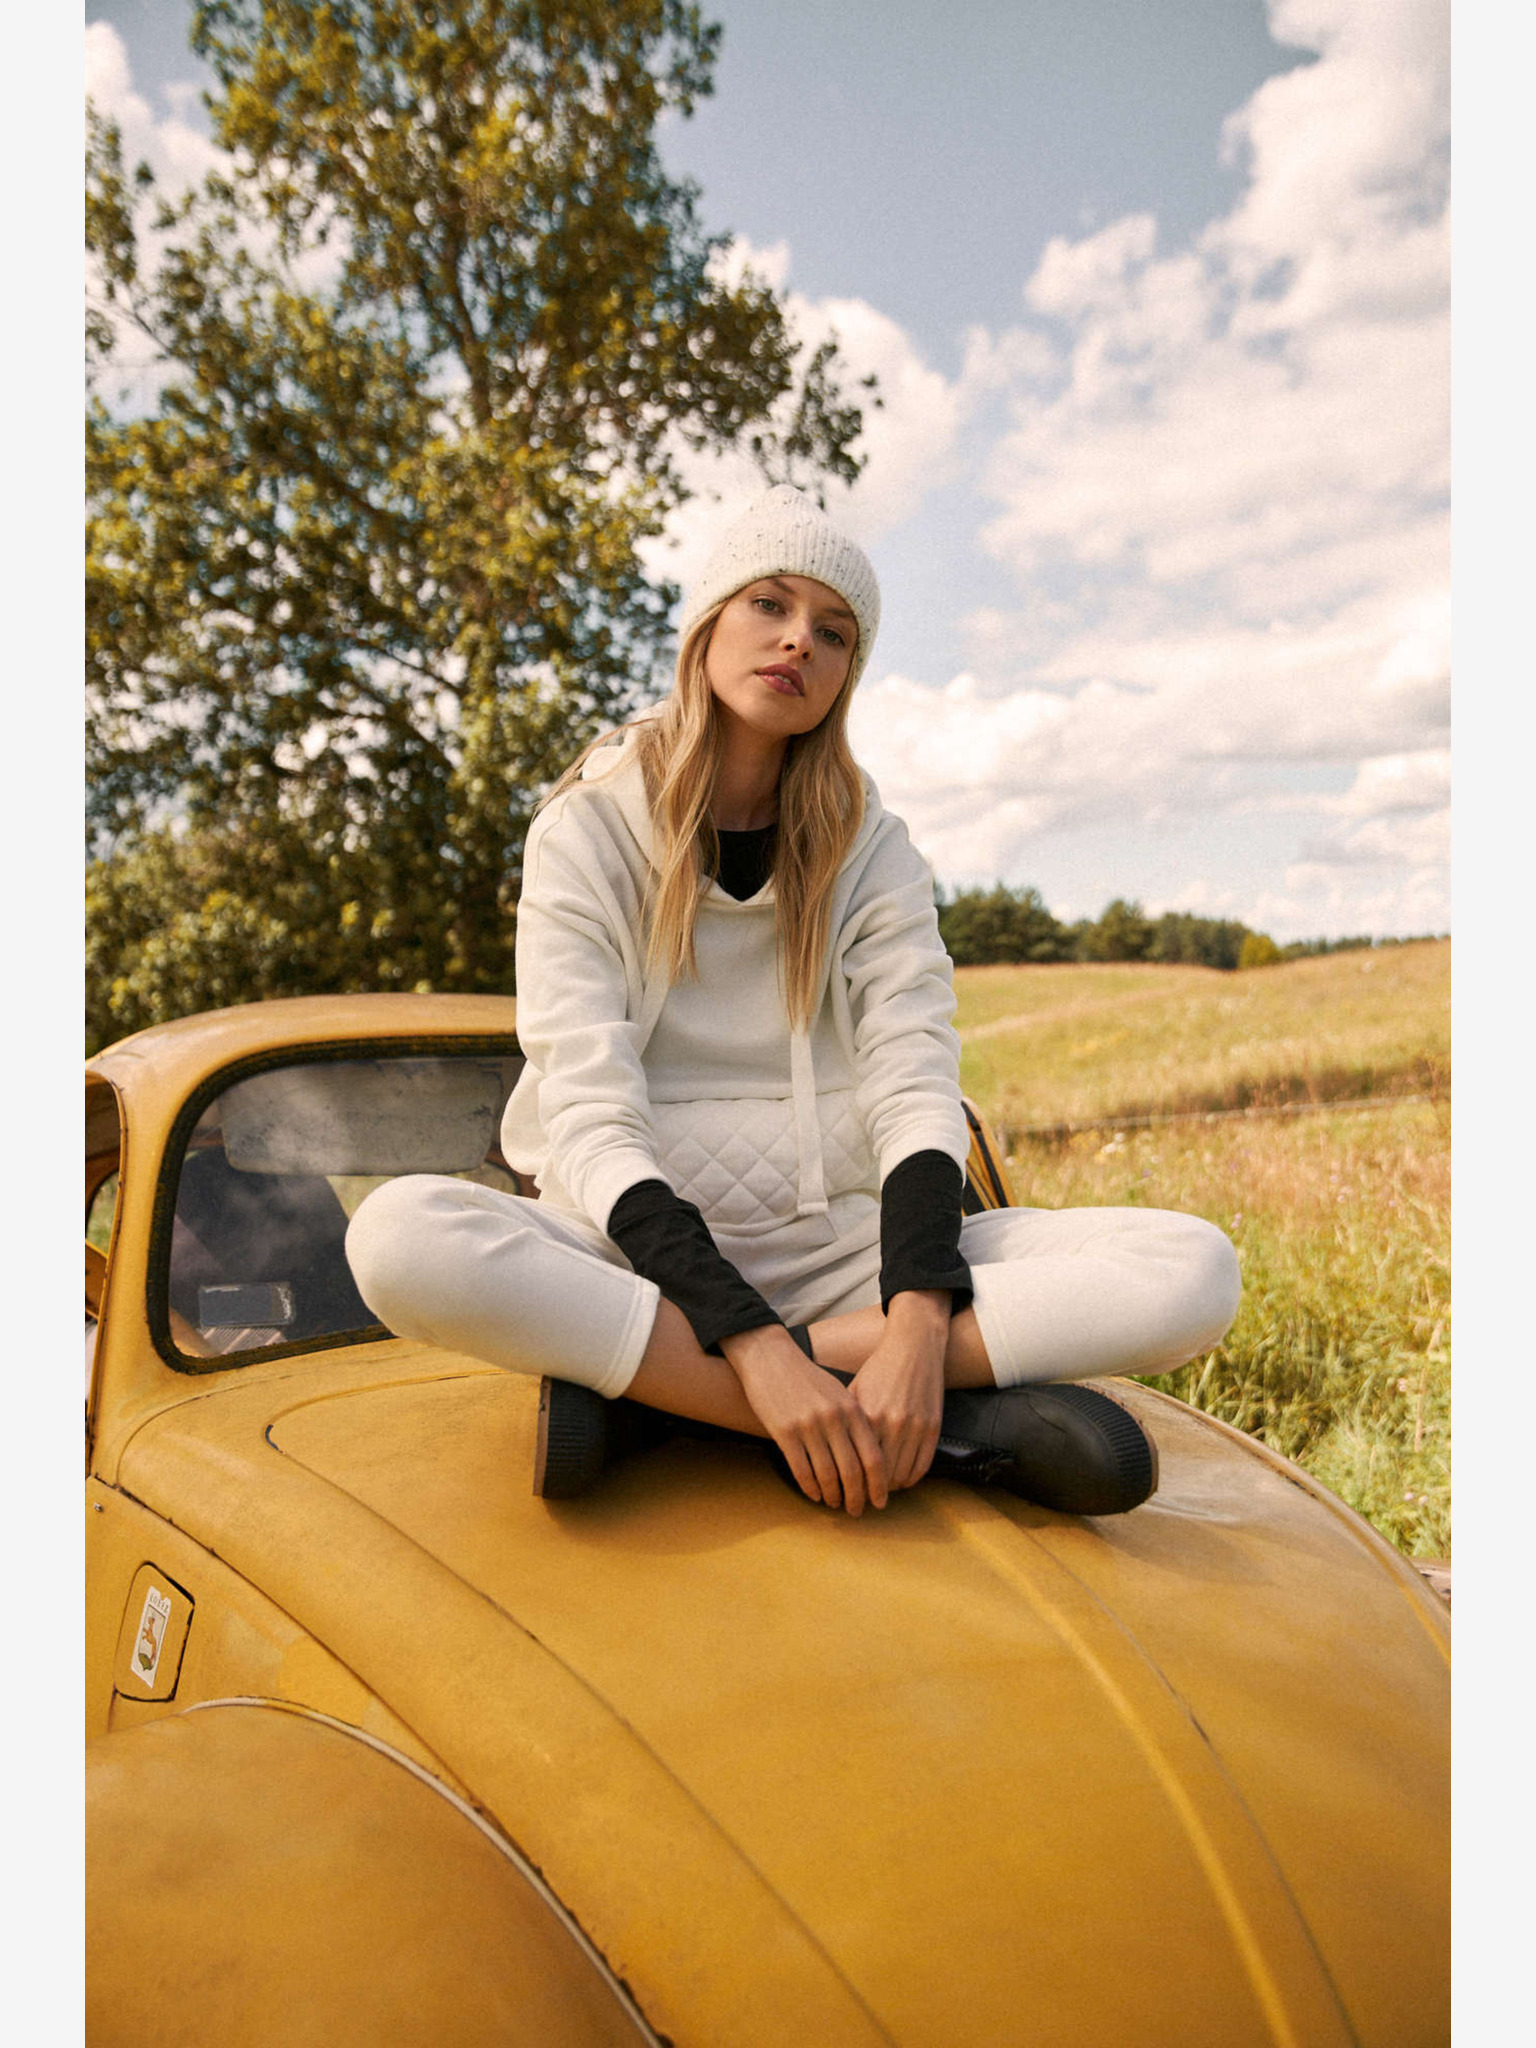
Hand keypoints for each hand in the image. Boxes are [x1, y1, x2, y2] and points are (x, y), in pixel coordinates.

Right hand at [721, 1323, 888, 1515]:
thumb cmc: (808, 1378)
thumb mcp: (839, 1393)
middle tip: (857, 1512)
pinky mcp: (785, 1432)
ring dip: (833, 1496)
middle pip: (852, 1471)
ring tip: (835, 1505)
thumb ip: (856, 1420)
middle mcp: (834, 1419)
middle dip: (856, 1497)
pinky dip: (810, 1488)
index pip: (873, 1457)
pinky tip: (814, 1495)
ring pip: (827, 1475)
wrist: (771, 1358)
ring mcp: (808, 1426)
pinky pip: (801, 1470)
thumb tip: (871, 1457)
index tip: (880, 1501)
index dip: (878, 1485)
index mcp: (852, 1410)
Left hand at [849, 1291, 949, 1490]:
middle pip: (878, 1476)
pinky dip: (910, 1480)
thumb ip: (844, 1421)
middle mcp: (892, 1424)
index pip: (856, 1464)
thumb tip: (826, 1452)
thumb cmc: (880, 1369)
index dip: (849, 1483)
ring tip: (879, 1491)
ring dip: (889, 1489)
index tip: (843, 1493)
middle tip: (860, 1501)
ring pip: (901, 1476)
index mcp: (867, 1416)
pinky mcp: (933, 1428)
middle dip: (868, 1493)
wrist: (914, 1347)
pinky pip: (922, 1467)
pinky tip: (901, 1481)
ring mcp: (915, 1427)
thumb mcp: (854, 1391)